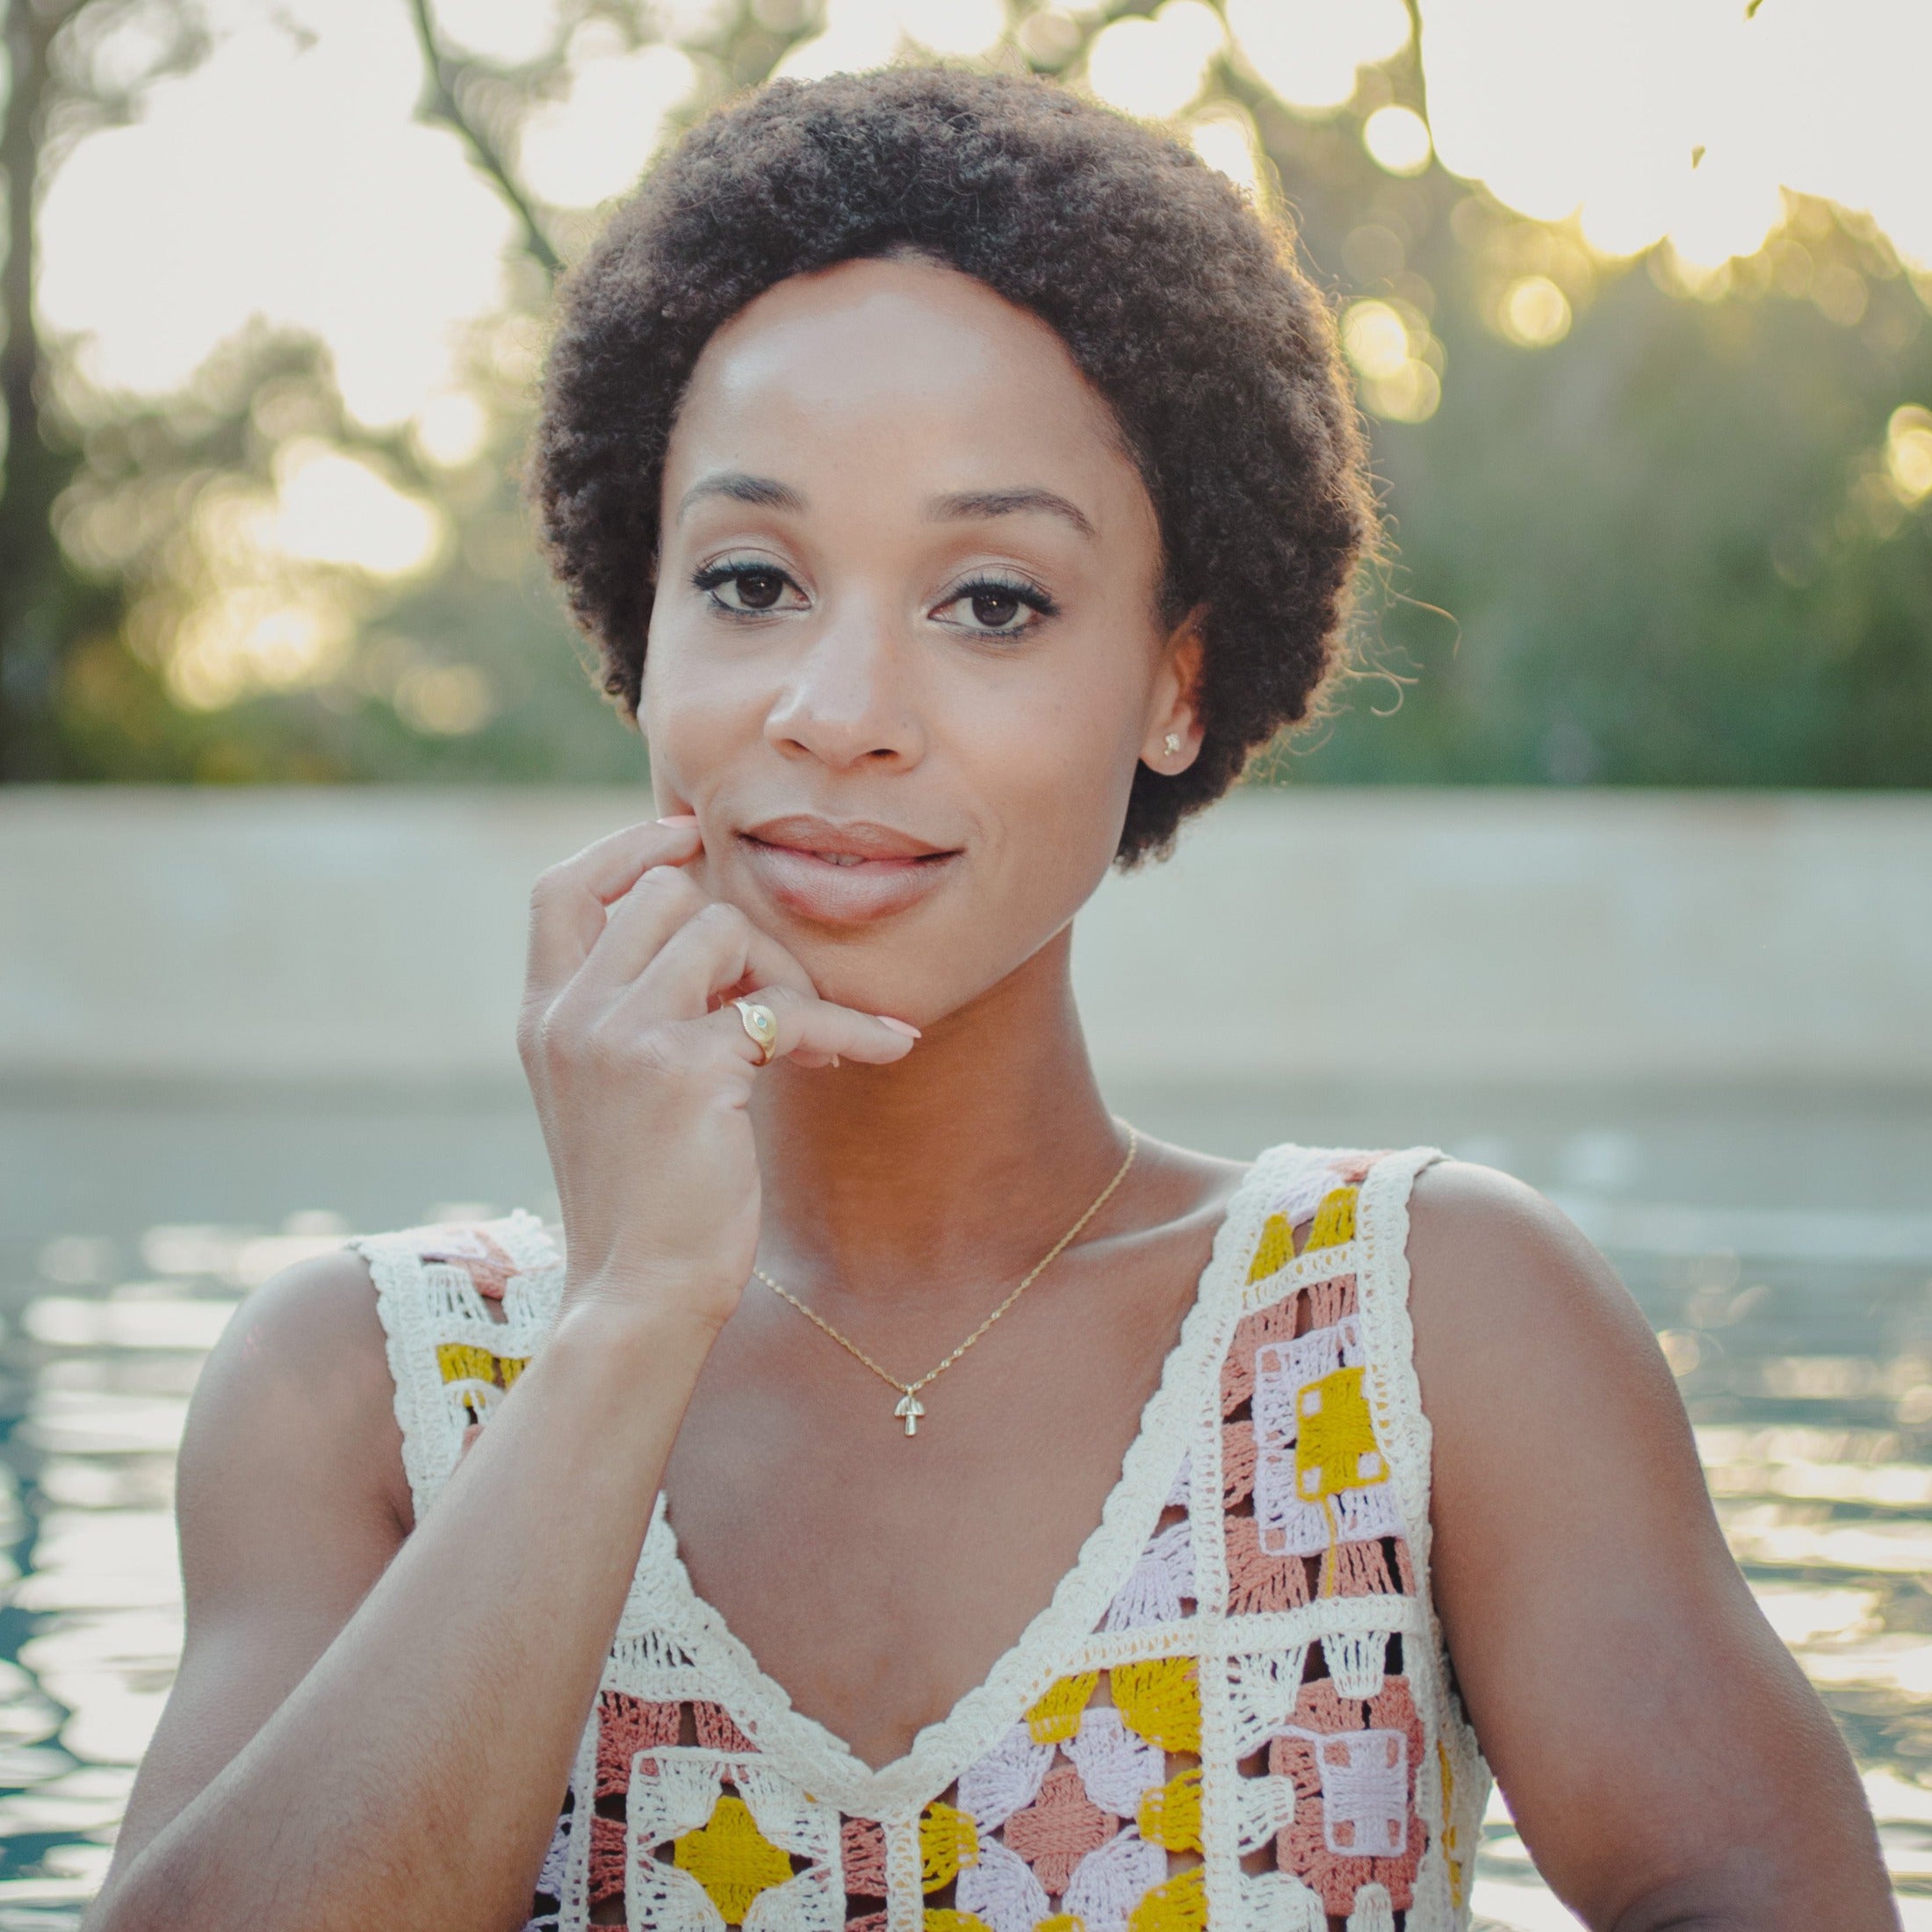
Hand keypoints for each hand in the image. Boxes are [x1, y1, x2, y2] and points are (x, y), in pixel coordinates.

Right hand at [517, 818, 917, 1332]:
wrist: (637, 1293)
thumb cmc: (643, 1200)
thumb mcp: (613, 1094)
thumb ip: (636, 1014)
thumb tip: (717, 937)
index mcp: (543, 1018)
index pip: (561, 889)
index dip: (625, 849)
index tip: (683, 837)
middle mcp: (570, 1017)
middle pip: (667, 896)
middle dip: (739, 933)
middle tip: (776, 1001)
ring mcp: (621, 1038)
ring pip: (725, 931)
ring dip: (786, 978)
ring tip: (804, 1046)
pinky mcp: (685, 1072)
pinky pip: (788, 1012)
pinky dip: (850, 1029)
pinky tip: (890, 1047)